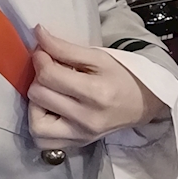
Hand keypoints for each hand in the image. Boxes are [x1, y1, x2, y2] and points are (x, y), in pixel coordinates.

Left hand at [27, 25, 165, 150]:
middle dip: (38, 78)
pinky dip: (39, 125)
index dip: (40, 58)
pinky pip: (43, 141)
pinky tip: (50, 110)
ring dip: (36, 104)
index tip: (43, 51)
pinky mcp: (77, 145)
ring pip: (36, 124)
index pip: (48, 75)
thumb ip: (64, 47)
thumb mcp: (97, 56)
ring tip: (50, 93)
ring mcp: (81, 136)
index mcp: (96, 93)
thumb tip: (37, 33)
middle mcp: (87, 119)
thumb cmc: (120, 76)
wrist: (141, 103)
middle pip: (39, 96)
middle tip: (50, 70)